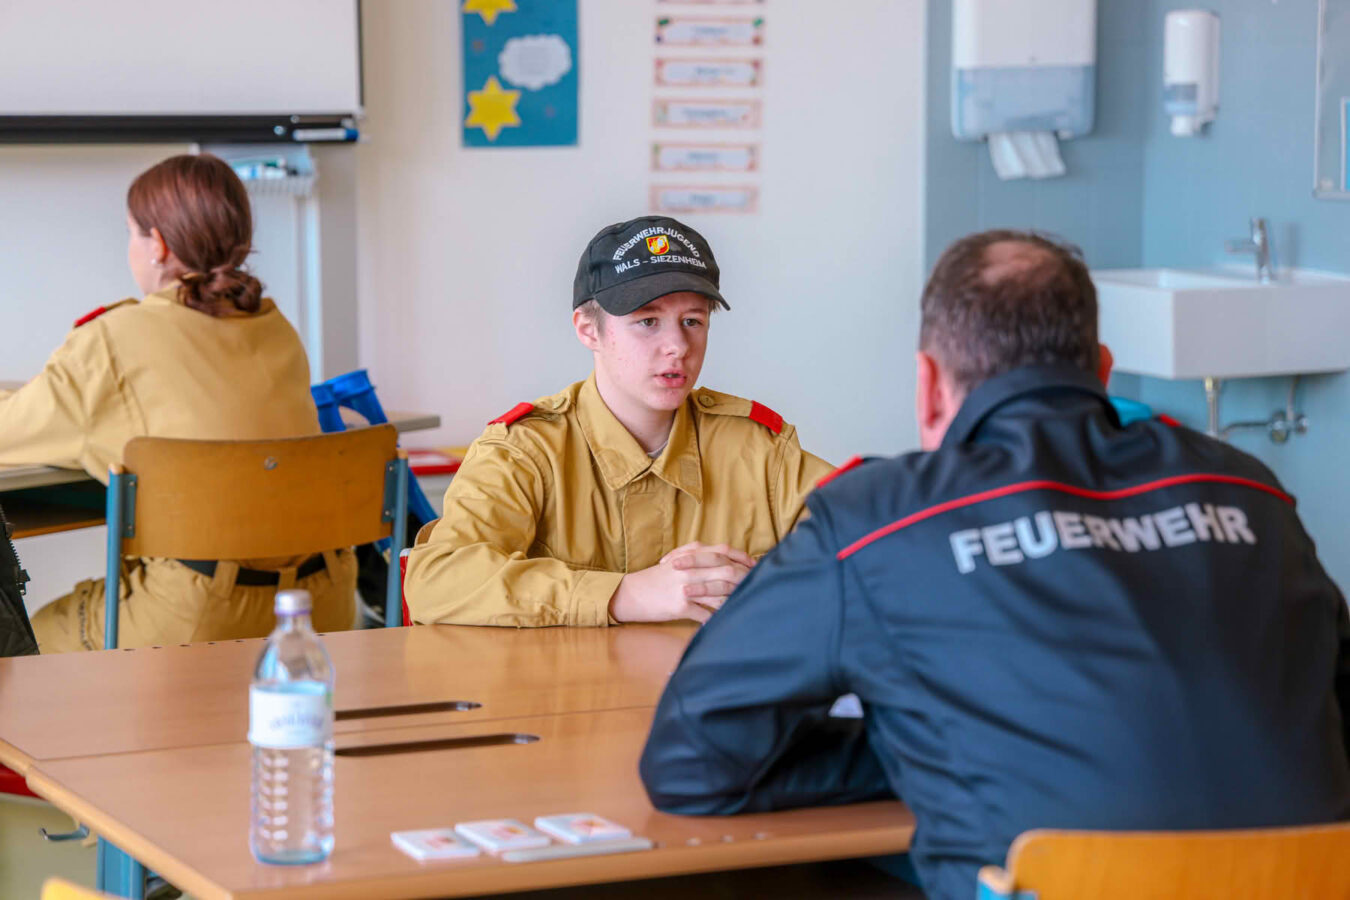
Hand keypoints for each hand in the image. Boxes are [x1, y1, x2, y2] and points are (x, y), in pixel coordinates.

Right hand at [609, 543, 755, 623]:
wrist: (631, 594)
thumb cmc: (656, 578)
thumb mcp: (675, 559)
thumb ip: (695, 551)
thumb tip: (722, 552)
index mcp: (689, 556)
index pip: (723, 551)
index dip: (742, 558)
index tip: (754, 566)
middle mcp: (689, 569)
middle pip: (726, 572)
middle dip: (743, 580)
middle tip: (756, 586)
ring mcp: (685, 588)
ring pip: (720, 595)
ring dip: (733, 601)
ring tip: (744, 605)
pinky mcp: (680, 607)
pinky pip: (706, 614)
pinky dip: (716, 619)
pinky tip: (724, 623)